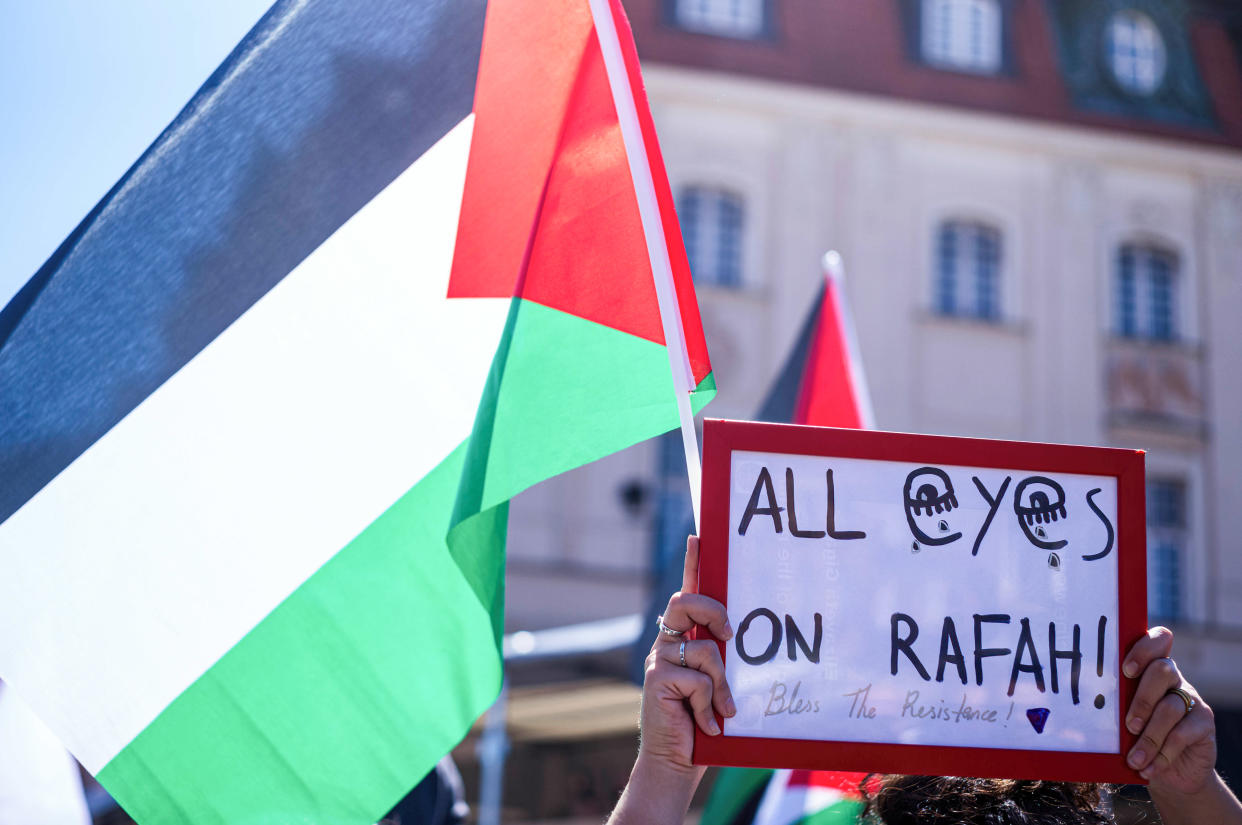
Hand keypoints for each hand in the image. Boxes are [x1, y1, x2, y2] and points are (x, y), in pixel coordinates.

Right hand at [637, 535, 736, 775]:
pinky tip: (709, 724)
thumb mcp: (716, 684)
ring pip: (706, 649)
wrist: (676, 762)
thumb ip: (722, 659)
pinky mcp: (657, 679)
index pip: (687, 593)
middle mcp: (667, 642)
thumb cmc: (702, 722)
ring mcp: (659, 658)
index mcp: (683, 638)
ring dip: (722, 685)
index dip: (692, 564)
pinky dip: (711, 705)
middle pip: (687, 601)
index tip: (699, 536)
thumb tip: (738, 640)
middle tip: (730, 635)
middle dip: (714, 610)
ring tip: (723, 711)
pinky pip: (700, 679)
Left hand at [1123, 627, 1215, 792]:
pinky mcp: (1204, 721)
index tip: (1125, 670)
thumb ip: (1110, 707)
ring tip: (1134, 758)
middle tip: (1128, 725)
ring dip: (1149, 737)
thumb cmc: (1135, 737)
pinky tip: (1148, 768)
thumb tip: (1075, 710)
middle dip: (1142, 698)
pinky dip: (1162, 754)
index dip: (1144, 648)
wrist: (1171, 771)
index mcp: (1149, 668)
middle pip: (1162, 670)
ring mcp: (1191, 698)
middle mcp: (1173, 678)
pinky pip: (1183, 733)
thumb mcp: (1120, 719)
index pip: (1158, 639)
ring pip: (1170, 708)